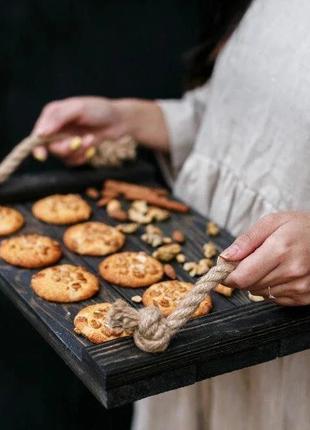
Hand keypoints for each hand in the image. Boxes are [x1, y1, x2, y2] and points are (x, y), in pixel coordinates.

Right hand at [32, 96, 168, 164]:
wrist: (120, 121)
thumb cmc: (100, 110)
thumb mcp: (79, 108)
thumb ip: (59, 118)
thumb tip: (41, 133)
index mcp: (52, 114)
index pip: (38, 133)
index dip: (37, 146)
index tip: (42, 156)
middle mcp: (57, 128)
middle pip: (51, 148)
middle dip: (67, 148)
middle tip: (79, 141)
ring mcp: (66, 139)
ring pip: (63, 156)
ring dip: (79, 151)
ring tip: (91, 140)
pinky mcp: (76, 149)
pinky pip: (73, 161)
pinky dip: (84, 157)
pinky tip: (93, 147)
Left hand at [222, 212, 309, 305]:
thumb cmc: (301, 227)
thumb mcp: (272, 222)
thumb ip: (246, 240)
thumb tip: (225, 257)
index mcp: (280, 249)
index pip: (242, 276)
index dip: (228, 275)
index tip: (226, 268)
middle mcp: (292, 271)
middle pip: (249, 286)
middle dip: (243, 274)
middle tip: (252, 260)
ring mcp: (301, 286)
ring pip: (261, 293)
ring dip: (258, 281)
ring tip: (272, 263)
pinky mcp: (306, 297)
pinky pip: (276, 299)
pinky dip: (272, 287)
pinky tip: (282, 273)